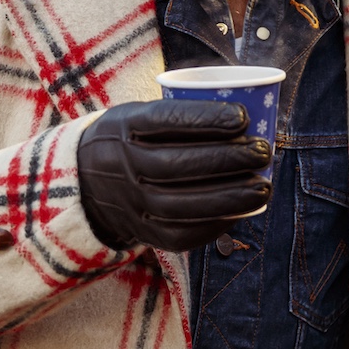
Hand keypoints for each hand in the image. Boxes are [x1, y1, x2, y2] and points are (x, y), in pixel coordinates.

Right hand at [76, 98, 271, 252]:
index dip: (205, 119)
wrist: (85, 180)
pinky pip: (179, 235)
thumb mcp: (141, 113)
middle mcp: (123, 164)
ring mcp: (129, 202)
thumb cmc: (135, 138)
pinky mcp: (141, 231)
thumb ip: (181, 113)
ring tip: (263, 186)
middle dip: (227, 159)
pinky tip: (242, 212)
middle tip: (263, 151)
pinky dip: (214, 224)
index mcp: (124, 126)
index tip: (243, 117)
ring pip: (179, 204)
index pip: (164, 120)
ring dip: (228, 197)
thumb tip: (249, 114)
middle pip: (175, 165)